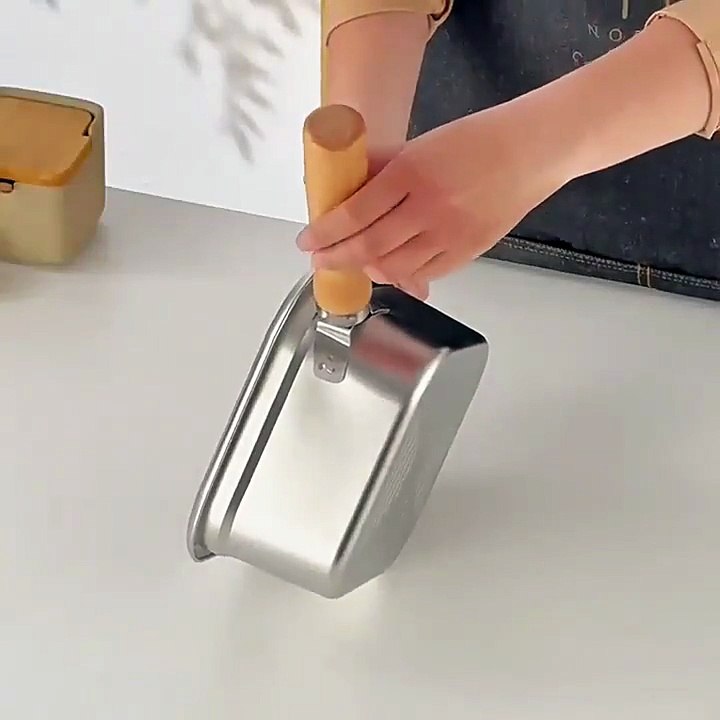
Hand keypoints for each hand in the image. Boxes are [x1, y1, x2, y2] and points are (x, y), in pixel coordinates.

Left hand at [297, 103, 569, 297]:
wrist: (533, 149)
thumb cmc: (479, 139)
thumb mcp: (423, 144)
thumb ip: (385, 169)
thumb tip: (350, 188)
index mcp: (411, 172)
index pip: (354, 212)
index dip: (325, 233)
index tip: (307, 241)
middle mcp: (428, 207)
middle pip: (369, 246)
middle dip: (336, 258)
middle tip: (319, 261)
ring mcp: (450, 233)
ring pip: (395, 267)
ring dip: (367, 270)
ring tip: (353, 263)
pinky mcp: (469, 251)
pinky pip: (426, 274)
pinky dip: (402, 276)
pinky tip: (389, 269)